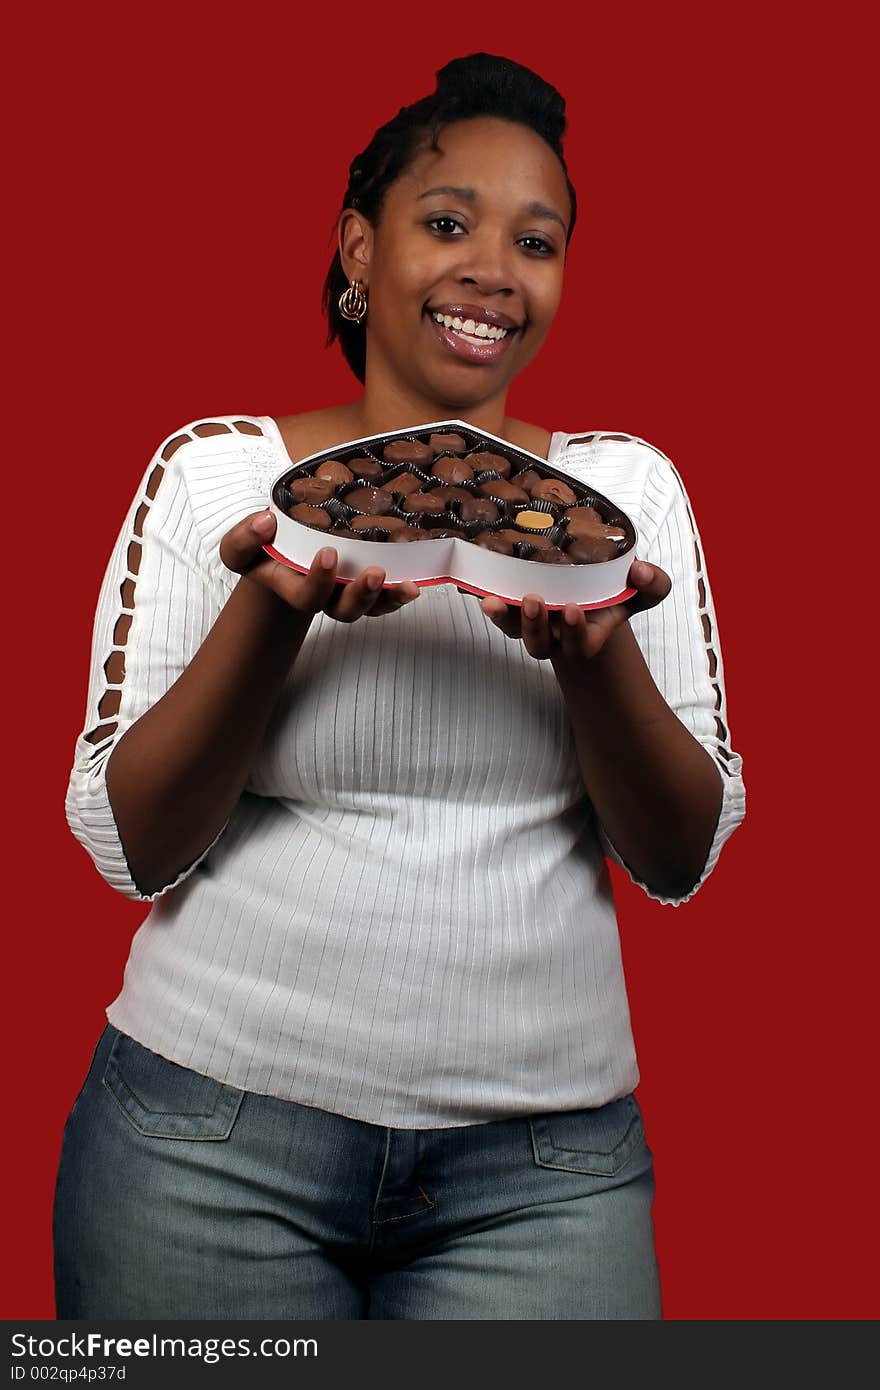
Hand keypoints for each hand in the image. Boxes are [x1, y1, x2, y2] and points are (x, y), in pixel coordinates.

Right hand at [219, 511, 419, 620]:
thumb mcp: (240, 545)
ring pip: (370, 607)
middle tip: (374, 573)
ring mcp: (346, 592)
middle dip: (360, 595)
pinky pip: (385, 597)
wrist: (279, 551)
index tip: (329, 553)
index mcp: (293, 589)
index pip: (307, 596)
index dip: (319, 580)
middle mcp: (324, 596)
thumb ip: (244, 538)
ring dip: (389, 598)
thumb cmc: (261, 548)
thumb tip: (266, 522)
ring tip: (408, 586)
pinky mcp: (365, 583)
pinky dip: (400, 593)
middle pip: (343, 610)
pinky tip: (414, 583)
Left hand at [479, 560, 670, 662]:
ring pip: (512, 629)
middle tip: (534, 600)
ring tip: (493, 601)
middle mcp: (555, 634)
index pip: (581, 644)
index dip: (576, 632)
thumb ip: (652, 584)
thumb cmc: (615, 592)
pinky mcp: (511, 606)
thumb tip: (641, 571)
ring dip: (503, 617)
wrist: (587, 587)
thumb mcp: (641, 589)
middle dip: (534, 626)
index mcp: (587, 635)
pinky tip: (474, 587)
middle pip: (539, 644)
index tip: (573, 609)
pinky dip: (484, 598)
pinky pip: (495, 607)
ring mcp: (530, 622)